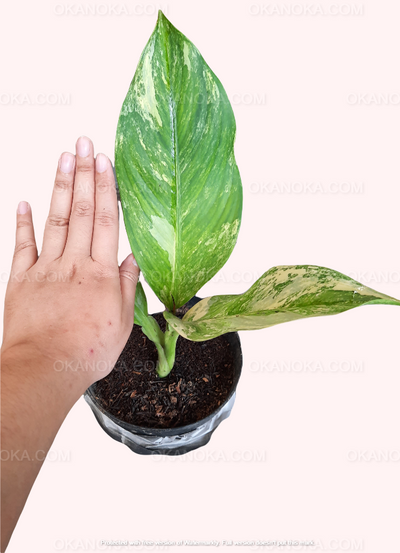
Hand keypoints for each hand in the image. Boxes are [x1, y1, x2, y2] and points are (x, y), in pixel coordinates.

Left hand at [2, 136, 138, 388]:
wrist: (45, 369)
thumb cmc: (87, 351)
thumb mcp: (121, 322)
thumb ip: (127, 286)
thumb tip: (134, 258)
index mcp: (101, 273)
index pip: (107, 221)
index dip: (107, 188)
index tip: (105, 161)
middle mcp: (73, 263)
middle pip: (83, 211)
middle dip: (84, 173)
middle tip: (83, 143)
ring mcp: (45, 269)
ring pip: (56, 220)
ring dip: (60, 187)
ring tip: (63, 158)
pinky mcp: (21, 280)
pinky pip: (23, 246)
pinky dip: (23, 223)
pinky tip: (24, 202)